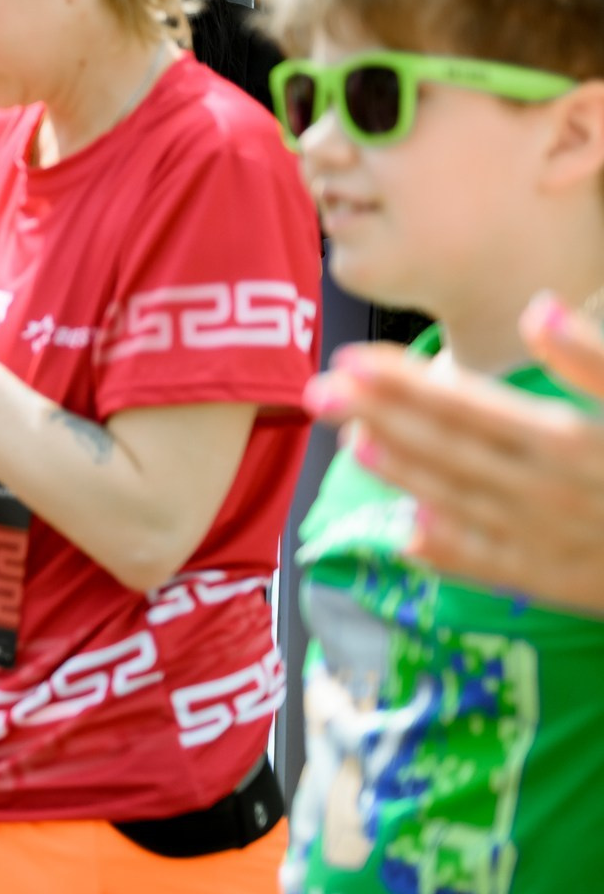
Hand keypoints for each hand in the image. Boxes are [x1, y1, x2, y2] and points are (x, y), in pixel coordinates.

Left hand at [306, 294, 603, 614]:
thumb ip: (595, 359)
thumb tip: (536, 307)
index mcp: (572, 442)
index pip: (468, 405)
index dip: (404, 382)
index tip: (350, 358)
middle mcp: (551, 495)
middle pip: (447, 450)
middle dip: (378, 418)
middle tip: (317, 391)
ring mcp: (553, 543)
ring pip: (458, 505)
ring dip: (401, 475)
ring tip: (350, 442)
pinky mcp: (565, 585)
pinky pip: (496, 568)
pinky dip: (450, 554)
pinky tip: (409, 536)